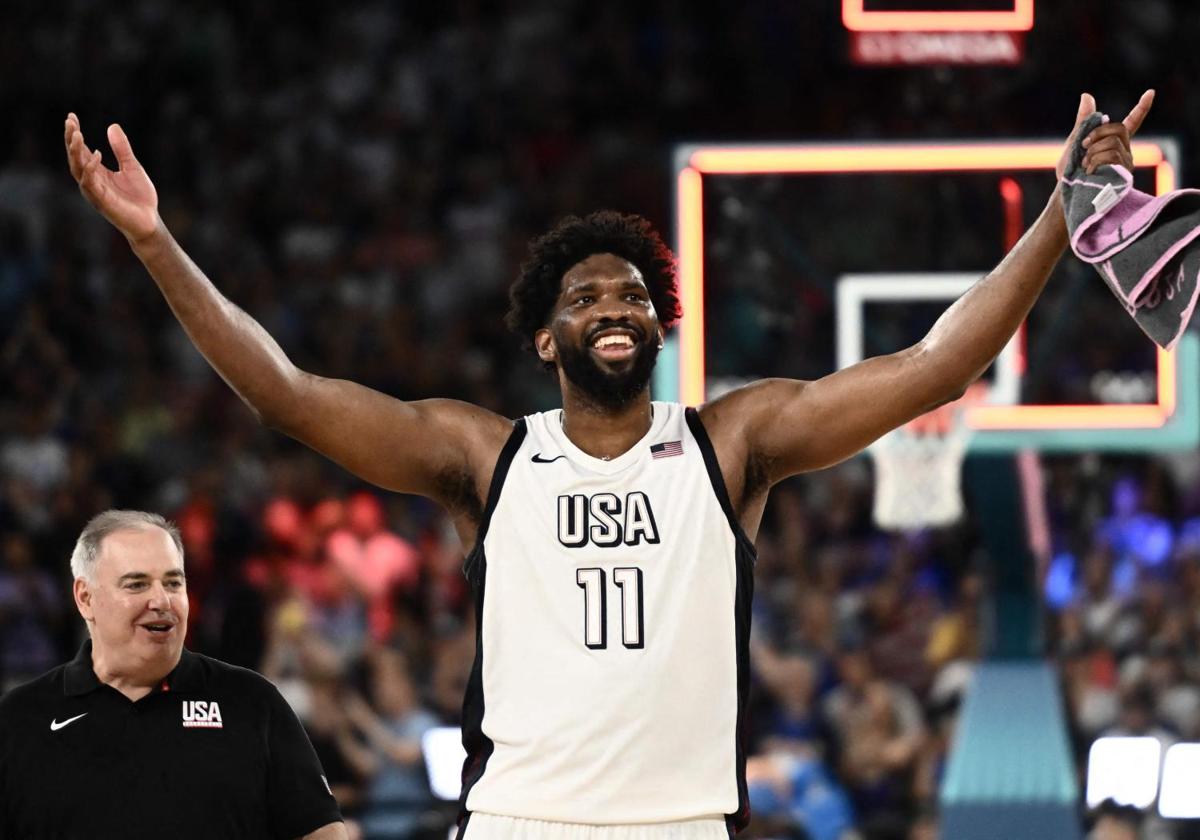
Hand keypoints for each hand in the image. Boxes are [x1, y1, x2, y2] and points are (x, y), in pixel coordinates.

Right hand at [64, 113, 159, 242]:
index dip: (75, 135)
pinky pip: (91, 183)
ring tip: (76, 134)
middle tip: (70, 122)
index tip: (71, 117)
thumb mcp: (132, 167)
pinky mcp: (102, 201)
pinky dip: (91, 168)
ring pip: (78, 169)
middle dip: (71, 140)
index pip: (81, 150)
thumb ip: (122, 149)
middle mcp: (92, 180)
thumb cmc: (140, 197)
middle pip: (75, 157)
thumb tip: (112, 126)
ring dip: (76, 152)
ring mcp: (94, 191)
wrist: (150, 221)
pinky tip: (96, 154)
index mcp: (97, 172)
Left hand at [1056, 90, 1154, 180]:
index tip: (1150, 92)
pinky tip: (1090, 172)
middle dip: (1097, 133)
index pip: (1131, 122)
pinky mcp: (1123, 174)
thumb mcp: (1074, 142)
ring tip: (1085, 165)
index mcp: (1114, 142)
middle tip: (1084, 146)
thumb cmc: (1070, 171)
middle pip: (1119, 129)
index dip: (1141, 108)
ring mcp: (1125, 163)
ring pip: (1113, 143)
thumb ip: (1083, 122)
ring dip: (1093, 152)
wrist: (1066, 192)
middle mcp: (1124, 151)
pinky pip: (1112, 156)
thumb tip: (1086, 95)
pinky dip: (1095, 161)